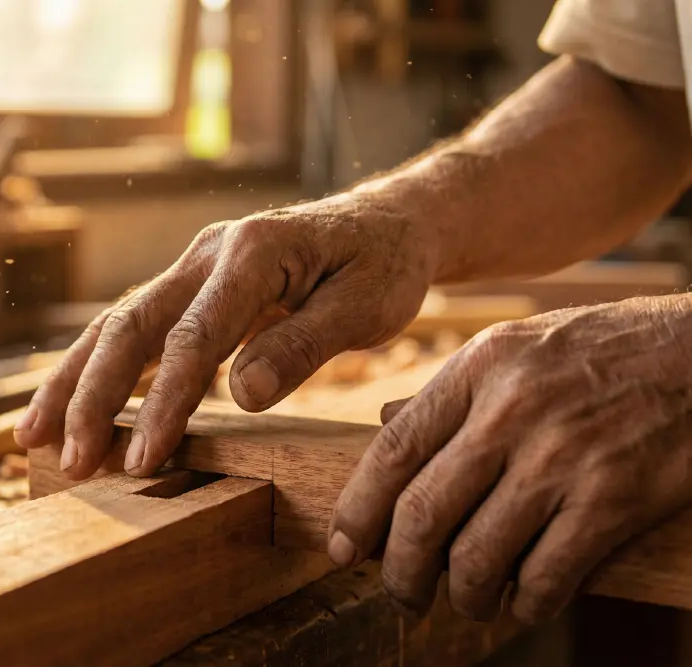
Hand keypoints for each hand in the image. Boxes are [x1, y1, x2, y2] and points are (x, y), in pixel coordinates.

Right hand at [14, 192, 436, 479]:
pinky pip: (137, 330)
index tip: (145, 461)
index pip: (194, 336)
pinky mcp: (192, 288)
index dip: (164, 402)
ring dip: (74, 382)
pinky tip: (75, 407)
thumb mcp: (364, 306)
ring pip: (117, 325)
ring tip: (32, 436)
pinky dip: (100, 371)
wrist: (386, 223)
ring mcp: (194, 268)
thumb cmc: (382, 264)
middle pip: (131, 325)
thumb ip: (301, 346)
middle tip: (69, 460)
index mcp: (253, 252)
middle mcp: (208, 253)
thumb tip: (240, 397)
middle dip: (92, 396)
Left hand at [327, 295, 691, 622]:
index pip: (394, 449)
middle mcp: (513, 411)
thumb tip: (381, 424)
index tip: (344, 547)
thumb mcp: (513, 347)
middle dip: (401, 572)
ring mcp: (565, 456)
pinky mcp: (616, 497)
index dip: (358, 508)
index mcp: (479, 369)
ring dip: (462, 596)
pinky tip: (521, 603)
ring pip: (479, 554)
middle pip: (424, 512)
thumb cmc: (600, 350)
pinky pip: (547, 575)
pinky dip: (524, 604)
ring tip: (465, 602)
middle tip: (403, 595)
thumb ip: (446, 392)